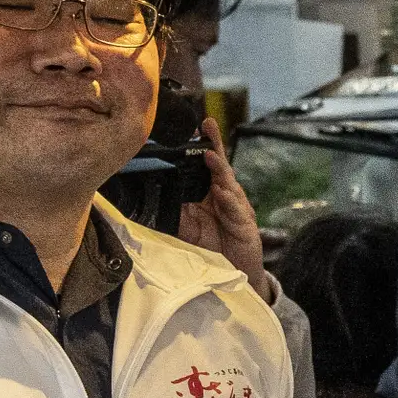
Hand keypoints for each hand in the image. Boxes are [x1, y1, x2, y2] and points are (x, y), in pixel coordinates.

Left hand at [180, 124, 269, 291]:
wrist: (234, 273)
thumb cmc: (212, 245)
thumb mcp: (187, 226)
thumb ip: (175, 210)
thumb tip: (153, 195)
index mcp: (210, 191)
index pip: (205, 164)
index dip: (203, 144)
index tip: (197, 125)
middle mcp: (225, 194)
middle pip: (220, 165)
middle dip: (214, 144)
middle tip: (208, 126)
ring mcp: (237, 207)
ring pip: (228, 183)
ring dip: (219, 168)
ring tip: (209, 155)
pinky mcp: (245, 224)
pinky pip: (236, 209)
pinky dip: (228, 200)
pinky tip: (222, 191)